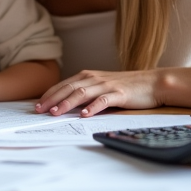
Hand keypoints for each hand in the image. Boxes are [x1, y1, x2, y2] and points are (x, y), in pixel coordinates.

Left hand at [35, 69, 163, 116]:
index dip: (50, 94)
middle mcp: (94, 78)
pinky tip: (84, 115)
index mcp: (88, 76)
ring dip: (67, 103)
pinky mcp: (119, 94)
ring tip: (56, 112)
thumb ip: (87, 92)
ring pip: (82, 93)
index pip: (64, 85)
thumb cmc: (126, 86)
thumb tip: (68, 104)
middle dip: (52, 99)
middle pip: (69, 88)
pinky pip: (103, 100)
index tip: (37, 104)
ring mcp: (106, 85)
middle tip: (39, 110)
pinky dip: (92, 107)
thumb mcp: (102, 86)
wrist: (152, 82)